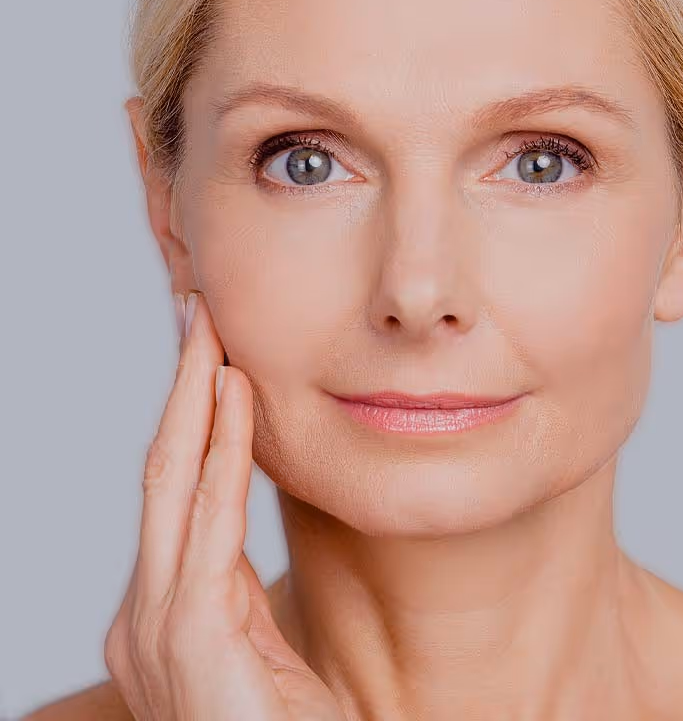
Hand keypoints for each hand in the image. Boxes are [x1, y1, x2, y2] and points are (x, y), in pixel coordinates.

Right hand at [104, 291, 342, 719]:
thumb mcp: (261, 647)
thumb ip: (241, 592)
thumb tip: (240, 530)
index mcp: (162, 614)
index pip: (172, 495)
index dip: (188, 421)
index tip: (207, 358)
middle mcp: (143, 614)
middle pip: (162, 472)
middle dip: (180, 388)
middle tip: (197, 312)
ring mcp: (157, 626)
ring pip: (174, 481)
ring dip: (196, 398)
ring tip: (212, 332)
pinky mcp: (191, 633)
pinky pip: (210, 518)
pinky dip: (223, 448)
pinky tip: (236, 396)